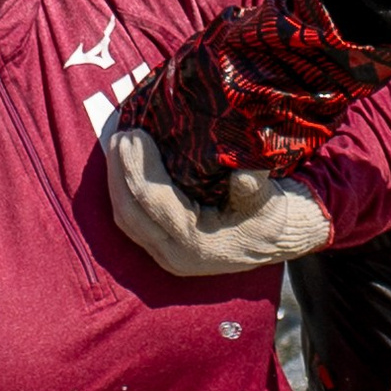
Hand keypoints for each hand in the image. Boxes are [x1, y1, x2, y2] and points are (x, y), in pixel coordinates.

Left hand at [107, 129, 330, 276]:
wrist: (274, 240)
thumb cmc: (269, 215)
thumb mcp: (267, 200)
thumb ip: (253, 187)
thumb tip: (245, 172)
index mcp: (197, 244)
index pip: (155, 203)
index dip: (140, 168)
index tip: (135, 134)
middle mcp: (175, 255)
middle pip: (131, 212)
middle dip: (121, 172)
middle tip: (119, 135)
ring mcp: (165, 255)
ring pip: (126, 218)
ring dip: (117, 181)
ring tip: (116, 145)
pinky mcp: (161, 248)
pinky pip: (132, 221)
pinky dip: (124, 192)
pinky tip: (122, 167)